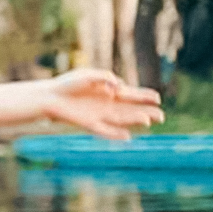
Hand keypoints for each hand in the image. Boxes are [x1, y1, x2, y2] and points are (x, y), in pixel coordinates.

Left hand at [42, 69, 163, 140]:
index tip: (157, 98)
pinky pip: (105, 130)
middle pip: (131, 110)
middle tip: (161, 116)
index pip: (131, 95)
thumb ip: (106, 78)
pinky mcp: (89, 123)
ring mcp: (99, 115)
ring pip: (122, 120)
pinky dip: (116, 133)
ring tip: (149, 121)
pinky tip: (128, 136)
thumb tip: (119, 86)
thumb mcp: (90, 75)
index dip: (144, 96)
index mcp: (109, 92)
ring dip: (135, 120)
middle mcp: (107, 105)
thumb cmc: (69, 83)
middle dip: (146, 112)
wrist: (50, 96)